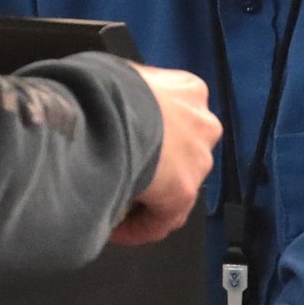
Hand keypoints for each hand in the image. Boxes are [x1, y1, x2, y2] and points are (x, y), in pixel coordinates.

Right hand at [113, 64, 217, 246]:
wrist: (103, 109)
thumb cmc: (102, 87)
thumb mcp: (112, 73)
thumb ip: (120, 90)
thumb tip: (100, 104)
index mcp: (188, 90)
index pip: (176, 116)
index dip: (149, 132)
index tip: (123, 144)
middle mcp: (203, 124)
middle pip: (182, 153)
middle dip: (156, 167)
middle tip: (120, 174)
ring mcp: (198, 160)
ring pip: (175, 188)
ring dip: (148, 199)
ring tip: (113, 204)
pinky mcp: (184, 193)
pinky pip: (161, 219)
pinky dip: (139, 228)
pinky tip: (114, 231)